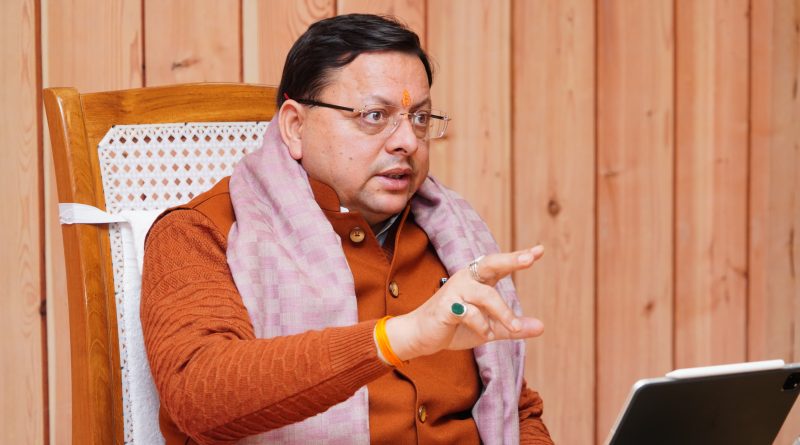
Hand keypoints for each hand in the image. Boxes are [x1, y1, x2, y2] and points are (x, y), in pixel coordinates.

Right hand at [384, 245, 544, 360]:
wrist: (420, 336)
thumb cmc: (454, 327)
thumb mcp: (489, 328)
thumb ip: (512, 327)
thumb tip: (541, 327)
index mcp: (478, 281)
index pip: (500, 266)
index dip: (518, 258)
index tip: (539, 251)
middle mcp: (467, 279)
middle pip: (490, 264)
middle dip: (511, 260)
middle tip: (529, 259)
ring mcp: (455, 290)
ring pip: (486, 295)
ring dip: (503, 313)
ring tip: (514, 328)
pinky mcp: (446, 305)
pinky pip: (470, 313)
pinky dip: (481, 326)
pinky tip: (482, 334)